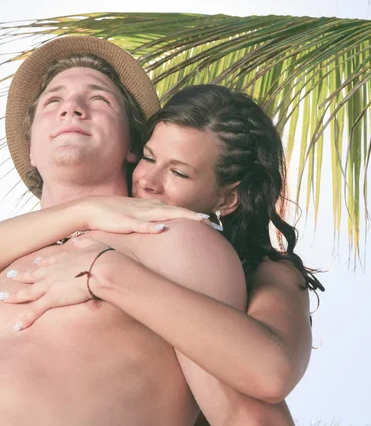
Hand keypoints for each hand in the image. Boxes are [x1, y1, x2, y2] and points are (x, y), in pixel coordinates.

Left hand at [1, 238, 114, 330]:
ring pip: (28, 292)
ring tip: (4, 298)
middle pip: (33, 274)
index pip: (48, 261)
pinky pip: (36, 311)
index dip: (41, 263)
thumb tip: (78, 240)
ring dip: (15, 296)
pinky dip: (26, 319)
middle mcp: (53, 270)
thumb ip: (83, 243)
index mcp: (64, 258)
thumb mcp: (93, 245)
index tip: (36, 262)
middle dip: (21, 276)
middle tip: (10, 275)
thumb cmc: (102, 257)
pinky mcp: (52, 298)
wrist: (102, 269)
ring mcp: (50, 284)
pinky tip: (18, 326)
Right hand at [78, 196, 213, 233]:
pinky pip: (140, 224)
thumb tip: (164, 228)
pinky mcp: (125, 221)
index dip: (193, 215)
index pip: (176, 210)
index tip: (211, 224)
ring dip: (181, 216)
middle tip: (213, 224)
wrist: (91, 209)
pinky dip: (151, 226)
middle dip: (195, 216)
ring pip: (163, 214)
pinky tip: (162, 229)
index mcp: (151, 207)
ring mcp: (137, 214)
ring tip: (198, 220)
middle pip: (176, 211)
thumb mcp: (136, 216)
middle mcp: (148, 207)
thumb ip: (150, 220)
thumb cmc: (114, 214)